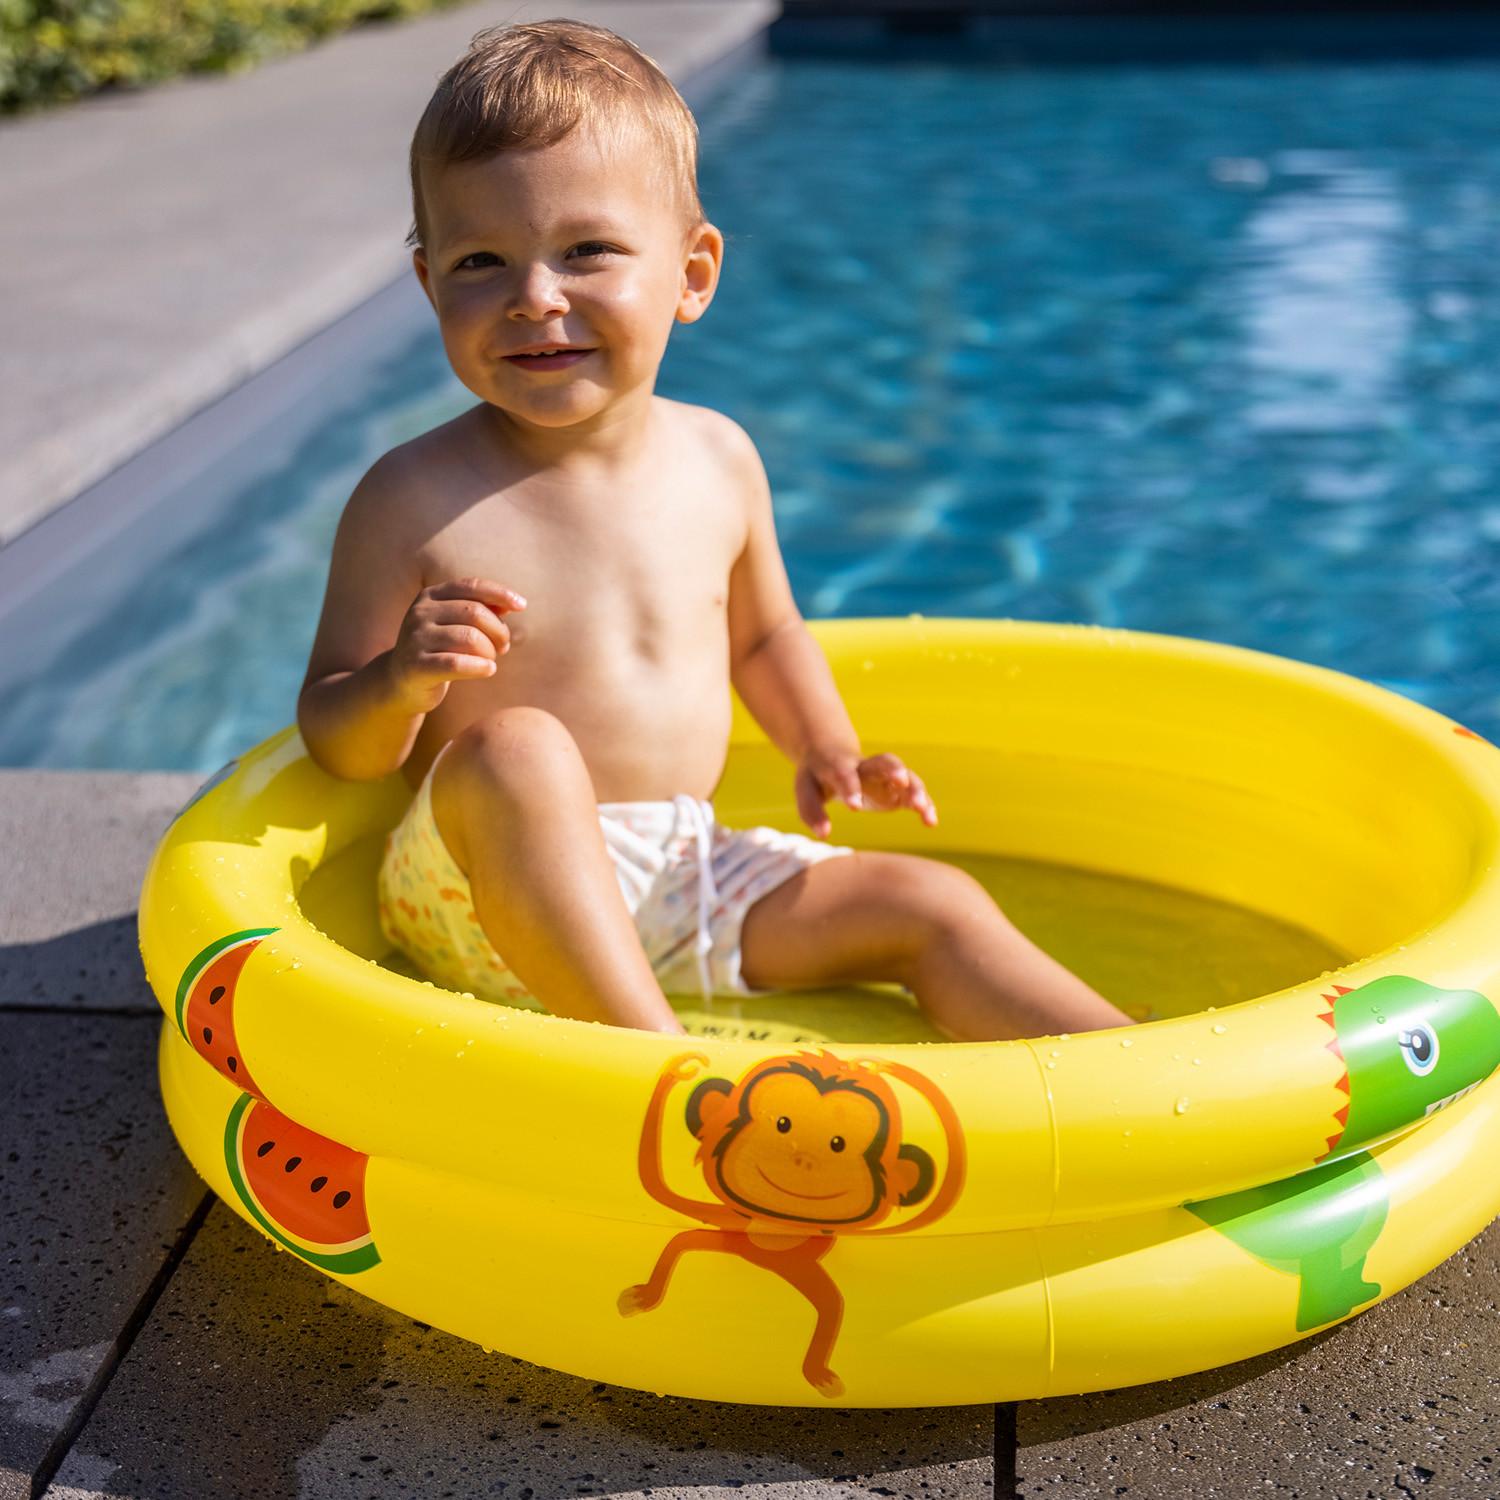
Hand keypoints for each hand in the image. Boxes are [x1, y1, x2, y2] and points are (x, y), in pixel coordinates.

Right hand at [387, 578, 525, 713]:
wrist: (401, 682)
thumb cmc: (439, 650)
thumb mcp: (456, 625)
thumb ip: (481, 611)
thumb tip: (512, 603)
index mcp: (431, 596)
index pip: (471, 586)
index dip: (499, 593)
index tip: (521, 605)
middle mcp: (420, 613)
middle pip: (475, 612)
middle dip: (498, 630)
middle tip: (504, 647)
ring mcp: (416, 638)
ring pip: (470, 638)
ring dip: (490, 651)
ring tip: (491, 659)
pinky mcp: (417, 666)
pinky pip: (457, 664)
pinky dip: (480, 667)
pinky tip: (488, 669)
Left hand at [795, 749, 937, 837]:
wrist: (832, 755)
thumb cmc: (817, 777)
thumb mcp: (806, 791)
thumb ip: (812, 812)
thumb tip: (824, 835)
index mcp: (838, 765)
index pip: (845, 774)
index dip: (850, 787)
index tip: (854, 807)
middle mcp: (866, 767)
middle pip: (884, 761)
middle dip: (894, 769)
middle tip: (902, 781)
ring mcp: (884, 775)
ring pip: (905, 775)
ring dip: (915, 789)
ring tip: (923, 808)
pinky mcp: (896, 788)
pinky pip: (913, 793)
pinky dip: (924, 804)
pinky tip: (931, 821)